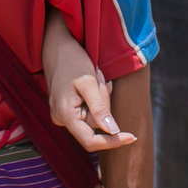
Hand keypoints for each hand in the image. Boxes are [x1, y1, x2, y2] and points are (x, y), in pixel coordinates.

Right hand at [42, 11, 135, 151]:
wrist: (56, 44)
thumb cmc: (71, 60)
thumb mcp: (89, 82)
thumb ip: (100, 108)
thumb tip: (113, 132)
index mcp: (64, 115)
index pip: (90, 141)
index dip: (112, 142)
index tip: (132, 137)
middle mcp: (61, 118)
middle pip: (95, 124)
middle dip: (105, 103)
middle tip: (101, 79)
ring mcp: (63, 114)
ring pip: (94, 115)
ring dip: (101, 96)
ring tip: (94, 76)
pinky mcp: (67, 108)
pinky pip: (89, 108)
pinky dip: (96, 96)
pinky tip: (92, 80)